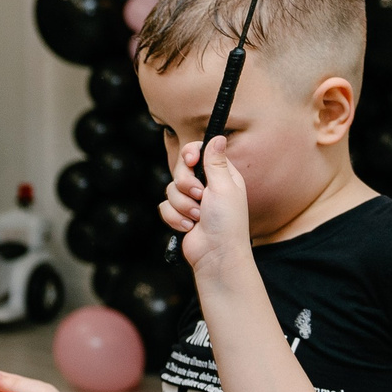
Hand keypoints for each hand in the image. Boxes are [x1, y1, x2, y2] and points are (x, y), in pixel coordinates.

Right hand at [161, 134, 251, 272]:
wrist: (216, 255)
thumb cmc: (227, 222)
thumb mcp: (224, 187)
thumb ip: (216, 162)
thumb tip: (218, 136)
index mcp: (220, 175)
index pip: (198, 152)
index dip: (190, 154)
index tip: (190, 162)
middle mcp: (205, 186)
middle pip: (180, 169)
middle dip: (186, 184)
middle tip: (199, 196)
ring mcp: (191, 201)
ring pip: (170, 190)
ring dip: (183, 205)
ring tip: (197, 217)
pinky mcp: (179, 215)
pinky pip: (164, 207)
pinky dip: (175, 218)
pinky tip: (188, 227)